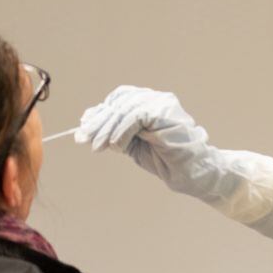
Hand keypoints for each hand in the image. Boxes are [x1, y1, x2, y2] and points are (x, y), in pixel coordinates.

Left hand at [77, 86, 200, 153]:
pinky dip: (122, 132)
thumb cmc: (164, 160)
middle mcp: (156, 98)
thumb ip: (114, 131)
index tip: (83, 130)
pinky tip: (116, 146)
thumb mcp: (131, 144)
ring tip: (98, 146)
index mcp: (149, 103)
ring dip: (108, 129)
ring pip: (125, 109)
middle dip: (99, 122)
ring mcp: (162, 103)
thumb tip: (87, 121)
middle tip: (84, 139)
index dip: (100, 113)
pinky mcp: (165, 112)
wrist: (188, 174)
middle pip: (120, 102)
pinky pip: (135, 117)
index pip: (119, 99)